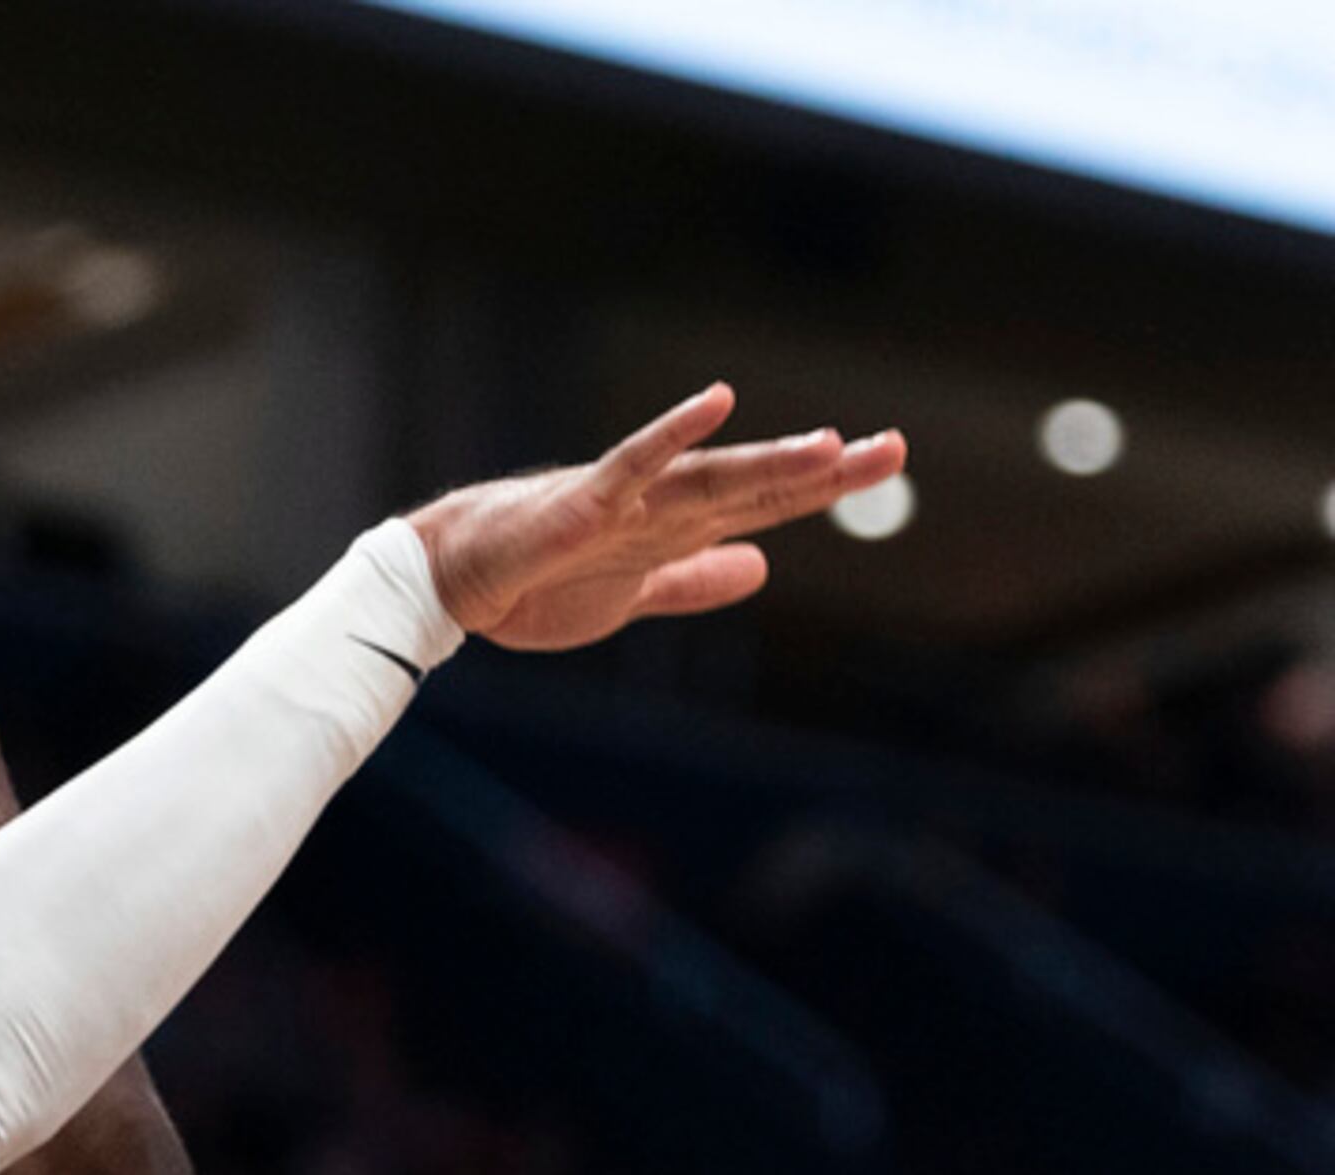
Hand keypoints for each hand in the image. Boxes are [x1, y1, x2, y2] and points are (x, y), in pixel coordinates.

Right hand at [405, 386, 904, 652]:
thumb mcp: (632, 596)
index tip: (884, 460)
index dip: (824, 487)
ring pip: (708, 478)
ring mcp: (624, 502)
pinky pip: (632, 464)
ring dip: (770, 463)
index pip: (764, 504)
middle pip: (754, 487)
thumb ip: (693, 580)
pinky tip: (716, 402)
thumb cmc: (532, 586)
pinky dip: (673, 433)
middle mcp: (659, 507)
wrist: (455, 585)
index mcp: (673, 528)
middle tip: (894, 451)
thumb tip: (759, 567)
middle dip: (823, 472)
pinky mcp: (581, 505)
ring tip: (831, 448)